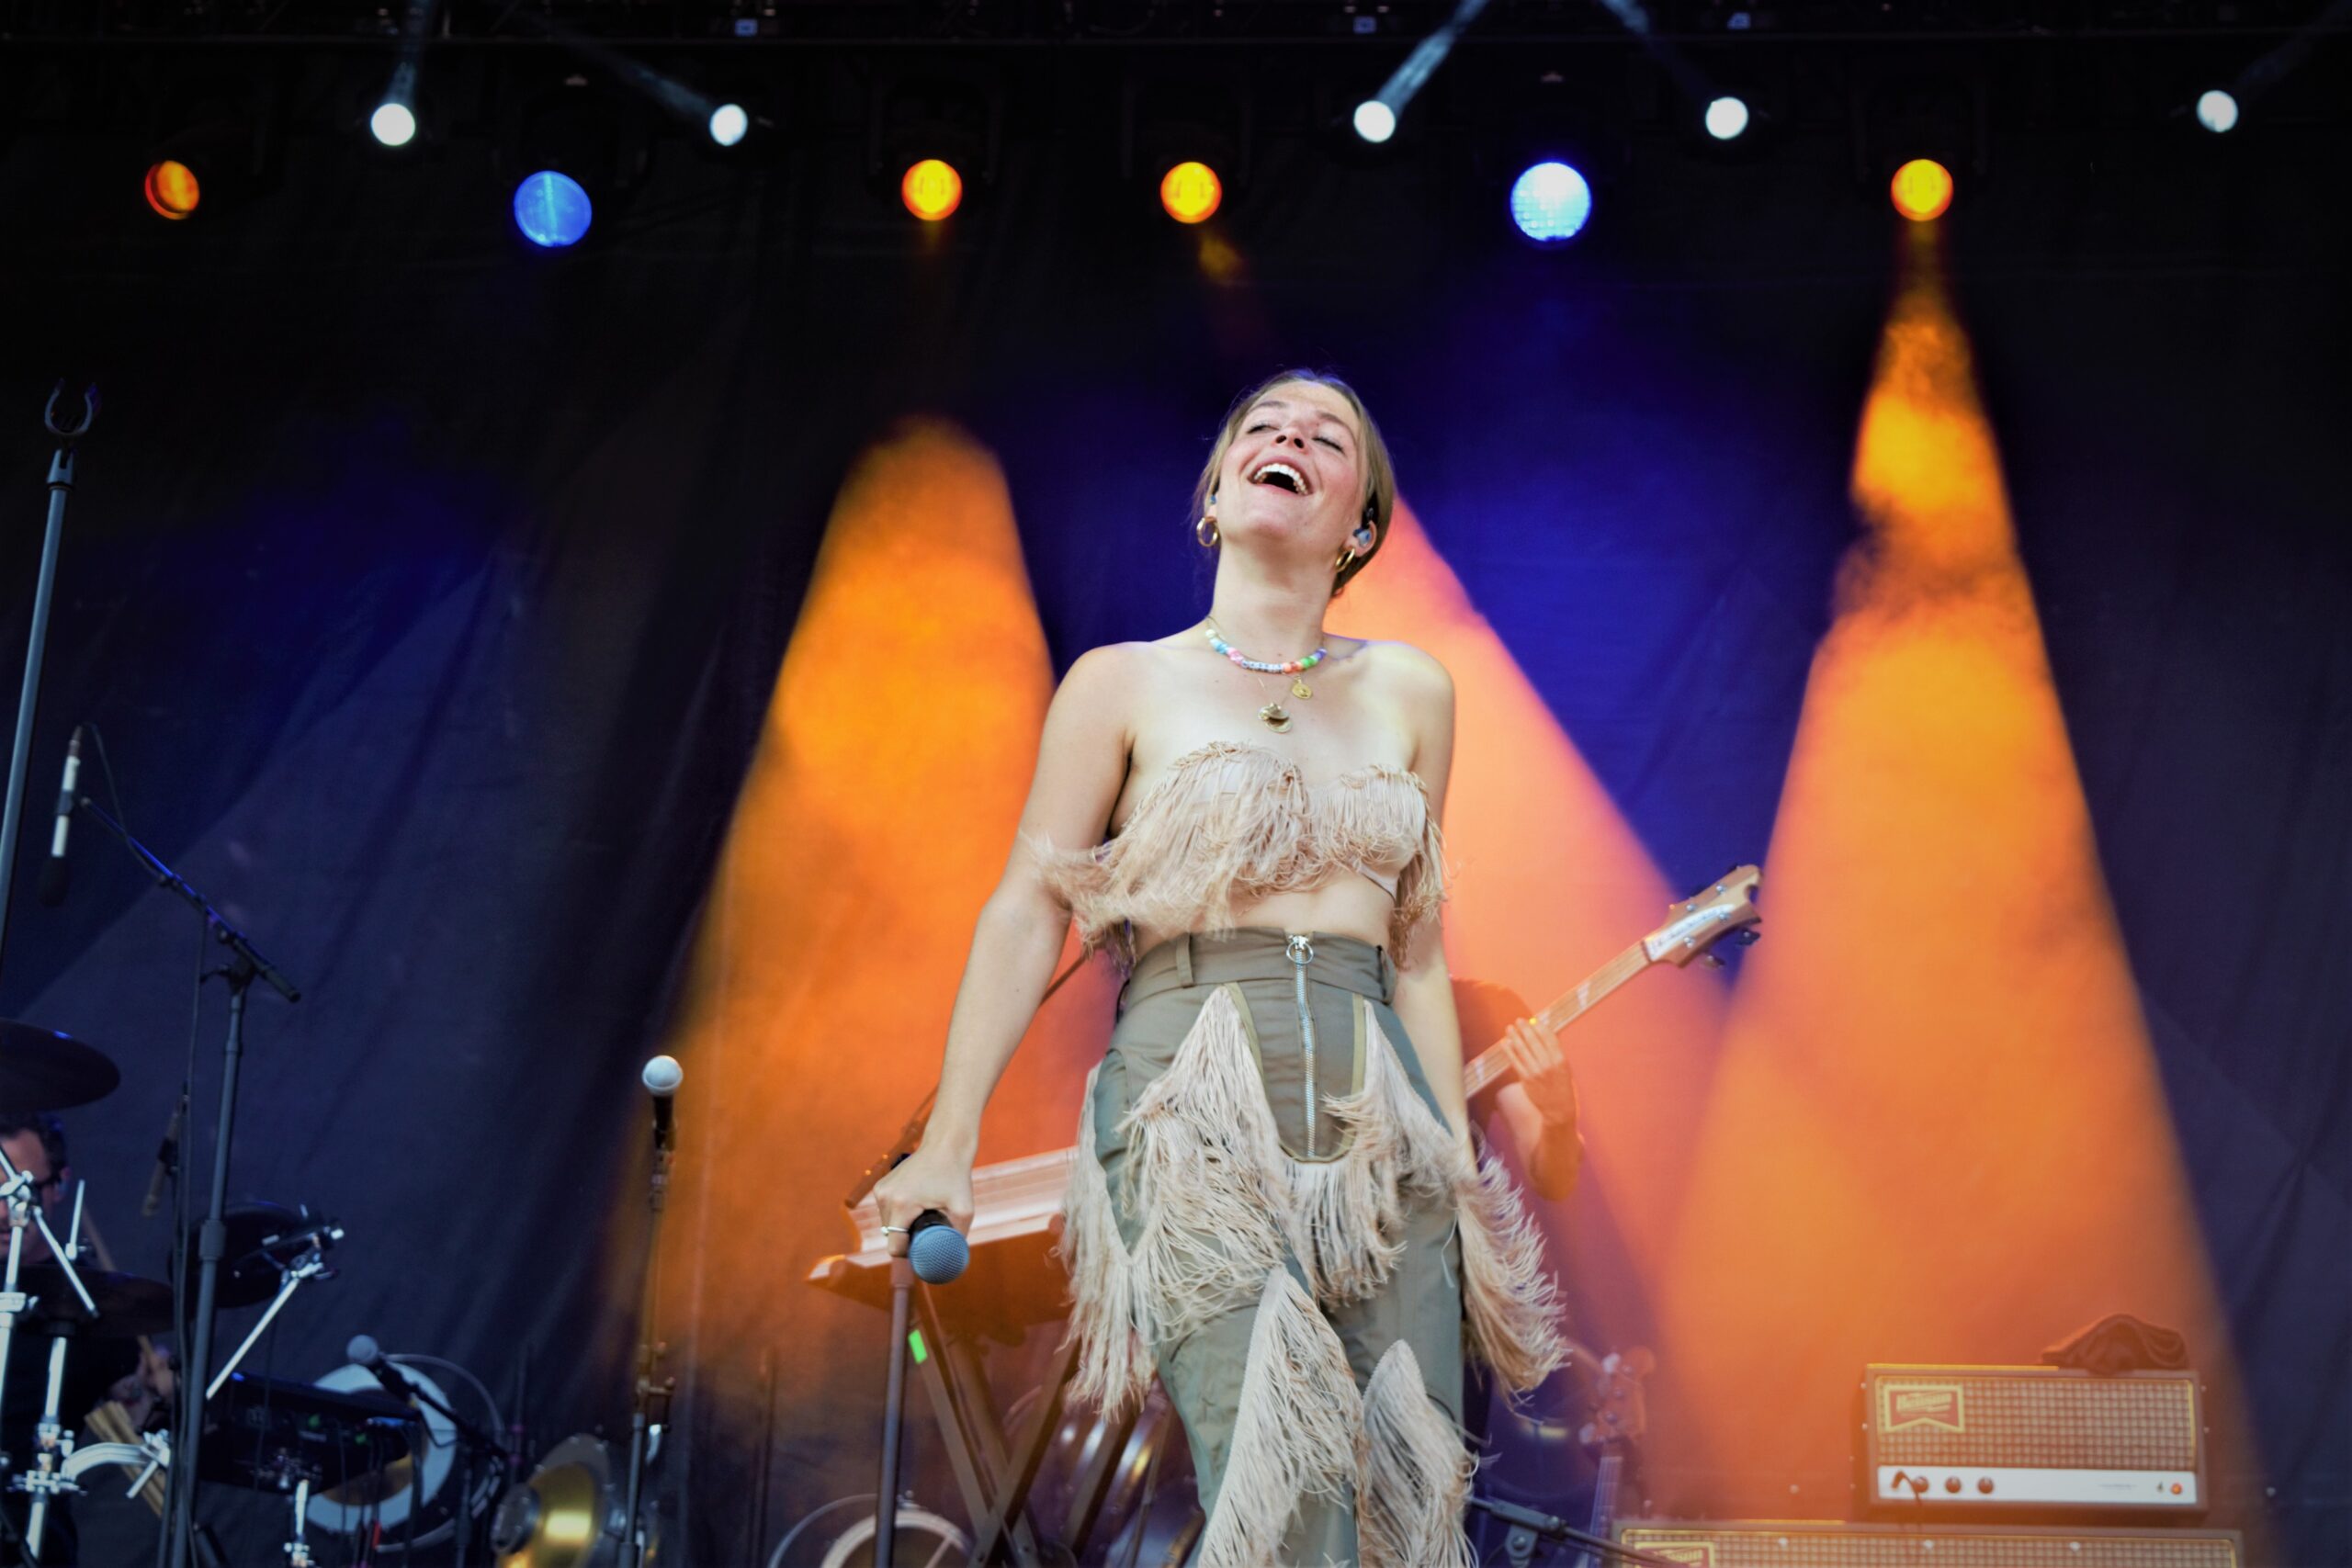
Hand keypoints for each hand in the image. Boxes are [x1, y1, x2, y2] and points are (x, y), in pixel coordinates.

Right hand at [872, 1145, 974, 1253]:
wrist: (945, 1145)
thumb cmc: (956, 1176)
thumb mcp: (964, 1209)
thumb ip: (957, 1237)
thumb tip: (951, 1259)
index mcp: (900, 1205)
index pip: (895, 1247)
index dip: (910, 1254)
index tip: (926, 1248)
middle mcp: (885, 1197)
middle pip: (891, 1237)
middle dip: (908, 1238)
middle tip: (930, 1228)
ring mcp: (880, 1190)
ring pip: (888, 1225)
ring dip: (903, 1226)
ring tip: (924, 1214)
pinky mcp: (880, 1185)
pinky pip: (887, 1211)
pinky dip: (899, 1214)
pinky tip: (916, 1205)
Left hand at [1501, 1017, 1578, 1133]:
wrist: (1558, 1111)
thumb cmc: (1563, 1089)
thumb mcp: (1565, 1070)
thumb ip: (1555, 1055)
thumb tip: (1545, 1036)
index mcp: (1561, 1061)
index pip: (1550, 1039)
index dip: (1541, 1028)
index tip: (1535, 1021)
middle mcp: (1548, 1065)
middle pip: (1535, 1042)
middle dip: (1526, 1029)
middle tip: (1519, 1020)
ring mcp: (1536, 1073)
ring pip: (1523, 1050)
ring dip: (1515, 1037)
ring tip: (1510, 1028)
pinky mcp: (1526, 1080)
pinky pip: (1515, 1062)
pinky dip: (1510, 1051)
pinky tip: (1506, 1043)